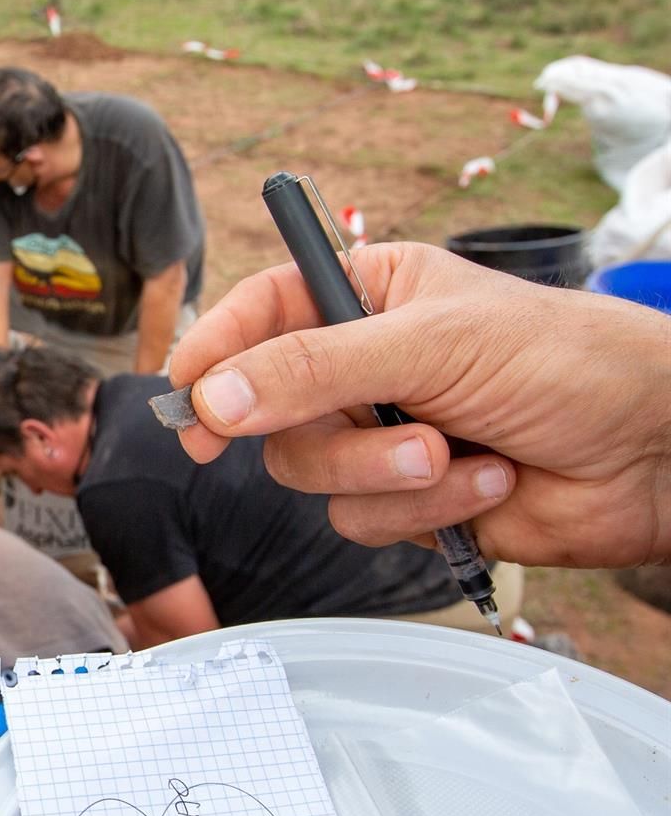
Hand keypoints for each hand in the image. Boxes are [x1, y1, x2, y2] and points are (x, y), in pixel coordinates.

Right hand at [168, 242, 670, 568]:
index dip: (215, 355)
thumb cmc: (567, 364)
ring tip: (457, 455)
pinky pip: (360, 521)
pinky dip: (421, 512)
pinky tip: (487, 483)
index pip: (259, 312)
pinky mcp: (405, 501)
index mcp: (367, 294)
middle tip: (381, 430)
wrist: (655, 453)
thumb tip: (210, 399)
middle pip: (269, 413)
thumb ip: (311, 369)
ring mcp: (380, 435)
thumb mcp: (429, 345)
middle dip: (333, 436)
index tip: (191, 405)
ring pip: (310, 476)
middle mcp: (361, 365)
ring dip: (388, 476)